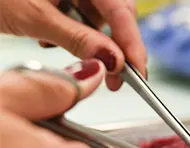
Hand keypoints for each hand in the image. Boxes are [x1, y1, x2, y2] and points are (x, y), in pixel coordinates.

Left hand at [0, 0, 144, 90]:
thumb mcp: (35, 17)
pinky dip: (69, 30)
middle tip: (114, 77)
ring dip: (87, 38)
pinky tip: (48, 35)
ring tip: (62, 47)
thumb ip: (78, 39)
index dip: (132, 44)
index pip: (122, 11)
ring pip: (95, 16)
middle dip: (112, 45)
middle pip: (114, 13)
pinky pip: (77, 13)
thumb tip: (112, 60)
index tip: (137, 72)